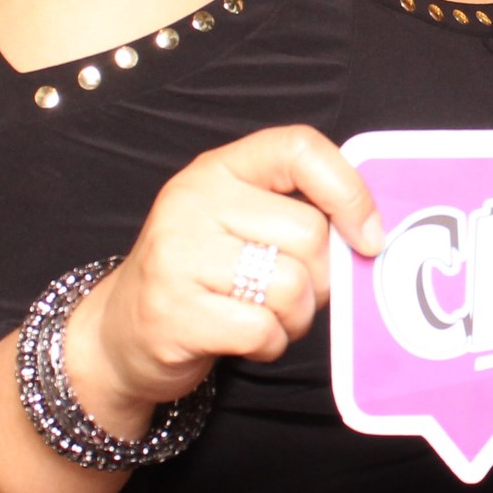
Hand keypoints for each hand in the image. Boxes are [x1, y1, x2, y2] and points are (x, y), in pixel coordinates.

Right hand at [66, 126, 384, 427]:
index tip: (369, 236)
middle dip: (321, 279)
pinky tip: (243, 340)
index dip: (349, 191)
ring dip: (295, 317)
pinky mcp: (173, 310)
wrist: (121, 333)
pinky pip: (263, 330)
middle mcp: (193, 199)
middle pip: (310, 234)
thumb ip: (296, 214)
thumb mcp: (241, 224)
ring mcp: (178, 254)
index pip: (300, 147)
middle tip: (293, 294)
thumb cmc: (203, 277)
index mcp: (220, 168)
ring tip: (264, 316)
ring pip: (292, 286)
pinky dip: (268, 345)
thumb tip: (370, 236)